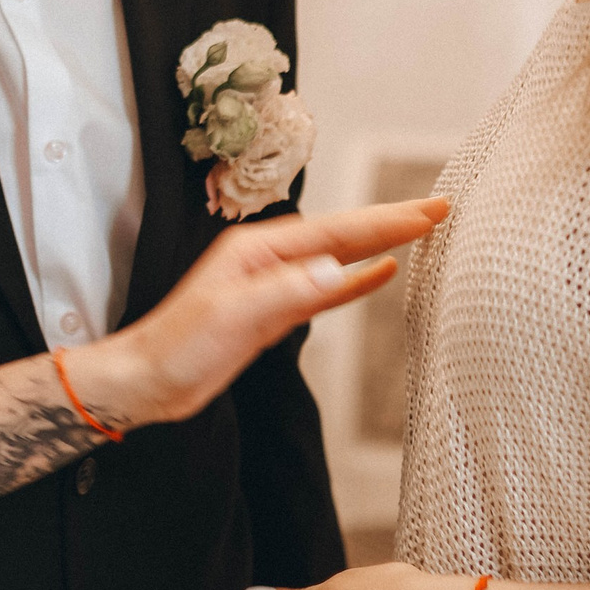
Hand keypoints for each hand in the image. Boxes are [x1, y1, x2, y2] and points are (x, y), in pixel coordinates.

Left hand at [78, 201, 445, 427]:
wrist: (149, 381)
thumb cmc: (178, 346)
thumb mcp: (234, 316)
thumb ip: (288, 291)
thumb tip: (339, 270)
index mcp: (260, 248)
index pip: (337, 230)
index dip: (385, 221)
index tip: (427, 210)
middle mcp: (271, 258)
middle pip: (345, 235)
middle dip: (392, 221)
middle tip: (440, 208)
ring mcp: (276, 284)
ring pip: (341, 258)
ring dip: (381, 244)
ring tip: (421, 230)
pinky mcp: (278, 312)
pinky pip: (329, 290)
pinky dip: (358, 280)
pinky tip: (384, 272)